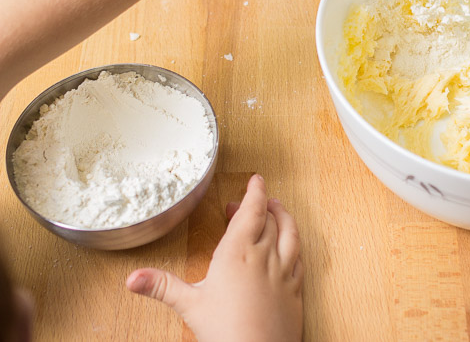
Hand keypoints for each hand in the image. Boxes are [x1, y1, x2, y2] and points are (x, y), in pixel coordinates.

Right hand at [126, 175, 303, 341]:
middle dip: (261, 204)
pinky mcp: (296, 288)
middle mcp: (265, 255)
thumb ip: (161, 286)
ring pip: (290, 233)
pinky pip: (299, 257)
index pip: (252, 211)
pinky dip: (295, 244)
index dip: (255, 192)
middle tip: (249, 202)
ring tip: (278, 211)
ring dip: (285, 217)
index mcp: (238, 252)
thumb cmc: (225, 332)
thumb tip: (132, 278)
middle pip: (270, 218)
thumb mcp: (189, 305)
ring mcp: (284, 271)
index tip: (256, 180)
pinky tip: (291, 247)